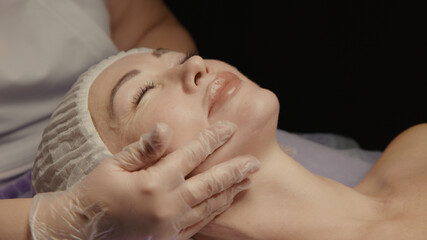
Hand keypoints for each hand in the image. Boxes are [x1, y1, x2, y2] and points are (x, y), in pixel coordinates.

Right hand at [29, 121, 260, 238]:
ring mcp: (170, 226)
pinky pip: (199, 224)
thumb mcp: (114, 165)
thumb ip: (144, 149)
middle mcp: (167, 206)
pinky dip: (214, 212)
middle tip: (255, 163)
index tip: (230, 128)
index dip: (212, 139)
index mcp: (154, 183)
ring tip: (247, 182)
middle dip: (235, 171)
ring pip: (209, 207)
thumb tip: (166, 128)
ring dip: (230, 192)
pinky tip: (223, 203)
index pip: (191, 155)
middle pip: (210, 184)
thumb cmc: (96, 192)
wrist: (81, 230)